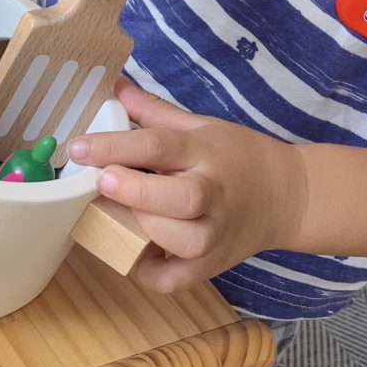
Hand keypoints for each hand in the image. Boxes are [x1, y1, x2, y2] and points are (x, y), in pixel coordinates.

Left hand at [67, 80, 307, 291]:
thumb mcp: (202, 125)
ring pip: (183, 240)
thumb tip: (114, 87)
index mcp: (206, 152)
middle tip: (101, 181)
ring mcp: (217, 233)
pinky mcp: (214, 265)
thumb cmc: (238, 156)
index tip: (78, 148)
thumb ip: (154, 111)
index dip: (115, 147)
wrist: (288, 195)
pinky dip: (150, 274)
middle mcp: (214, 193)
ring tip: (120, 215)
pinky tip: (132, 253)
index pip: (158, 147)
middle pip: (178, 197)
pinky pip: (178, 279)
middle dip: (134, 190)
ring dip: (146, 230)